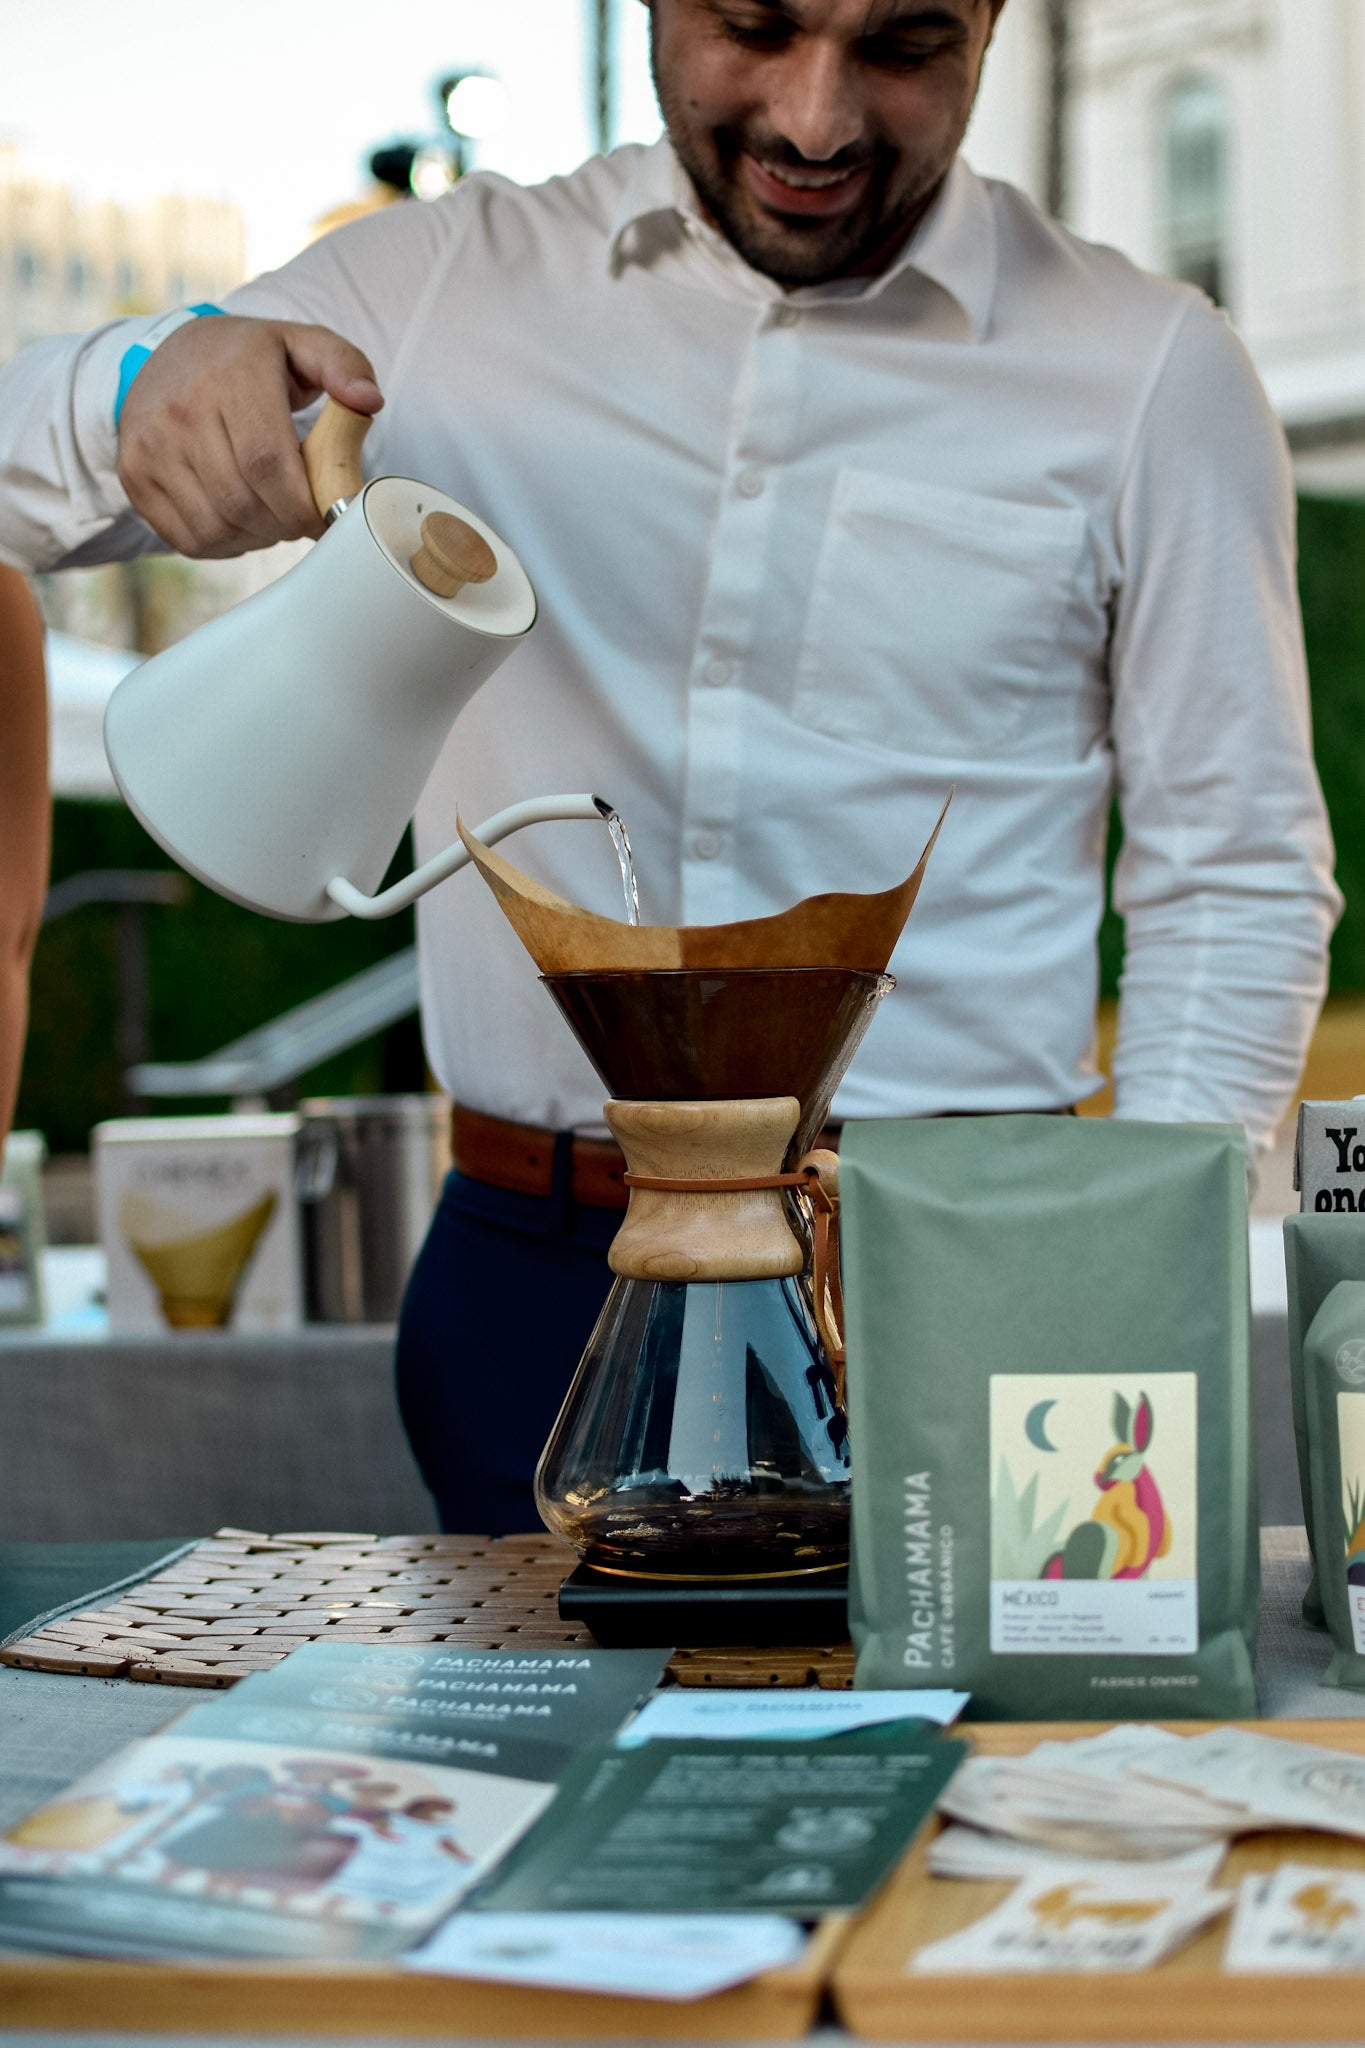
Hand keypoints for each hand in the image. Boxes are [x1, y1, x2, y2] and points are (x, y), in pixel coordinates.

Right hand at [115, 315, 383, 557]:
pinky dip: (225, 543)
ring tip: (271, 513)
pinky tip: (240, 518)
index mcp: (228, 378)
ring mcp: (148, 446)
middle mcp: (178, 411)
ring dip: (257, 537)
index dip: (303, 506)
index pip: (268, 465)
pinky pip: (189, 538)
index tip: (325, 515)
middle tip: (301, 516)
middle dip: (284, 525)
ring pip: (217, 527)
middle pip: (243, 503)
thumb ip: (344, 365)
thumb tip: (369, 400)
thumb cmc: (248, 360)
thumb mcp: (300, 345)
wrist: (170, 353)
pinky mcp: (134, 476)